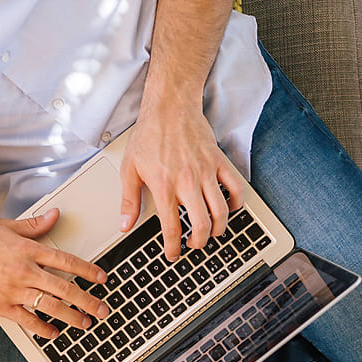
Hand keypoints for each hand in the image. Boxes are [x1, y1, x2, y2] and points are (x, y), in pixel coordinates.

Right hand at [0, 208, 108, 339]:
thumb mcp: (3, 226)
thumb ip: (33, 224)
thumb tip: (54, 215)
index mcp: (27, 251)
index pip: (66, 261)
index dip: (88, 271)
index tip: (102, 279)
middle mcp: (24, 272)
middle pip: (65, 288)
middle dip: (88, 301)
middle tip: (103, 309)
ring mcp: (13, 291)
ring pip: (51, 306)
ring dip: (72, 317)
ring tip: (85, 323)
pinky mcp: (0, 307)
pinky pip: (27, 321)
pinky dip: (43, 329)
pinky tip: (54, 333)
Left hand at [119, 102, 244, 261]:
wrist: (169, 107)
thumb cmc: (149, 135)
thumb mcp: (129, 169)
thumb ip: (129, 200)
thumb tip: (125, 225)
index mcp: (163, 186)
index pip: (172, 227)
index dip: (173, 247)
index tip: (173, 254)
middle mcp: (186, 182)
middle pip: (202, 224)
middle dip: (200, 242)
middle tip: (194, 245)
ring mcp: (205, 172)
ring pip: (221, 211)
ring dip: (219, 228)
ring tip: (212, 232)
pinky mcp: (218, 162)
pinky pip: (235, 187)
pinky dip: (236, 202)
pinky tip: (229, 208)